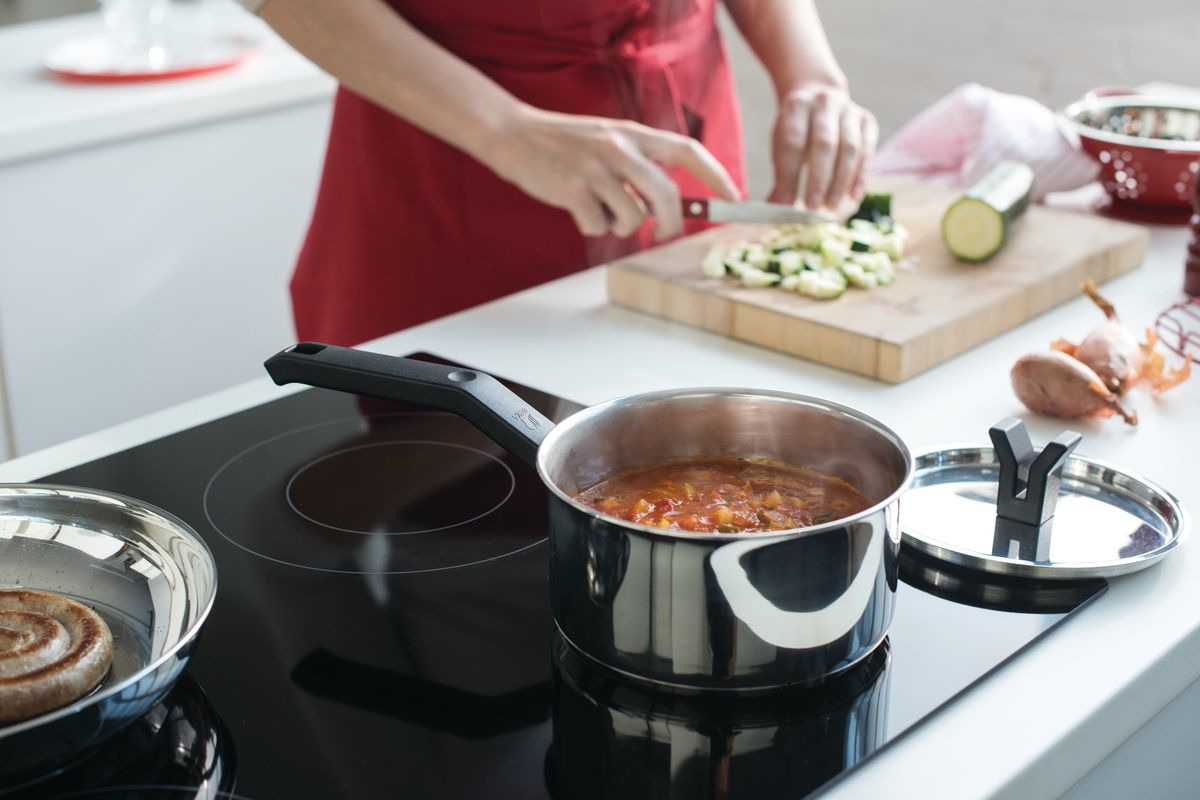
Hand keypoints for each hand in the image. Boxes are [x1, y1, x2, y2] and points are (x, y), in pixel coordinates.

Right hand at [484, 107, 740, 239]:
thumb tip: (663, 207)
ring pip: (632, 218)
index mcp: (634, 133)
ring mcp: (596, 169)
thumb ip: (636, 167)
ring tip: (600, 211)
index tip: (733, 196)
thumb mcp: (608, 142)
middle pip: (667, 195)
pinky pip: (598, 225)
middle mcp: (620, 147)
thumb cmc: (565, 144)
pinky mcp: (573, 189)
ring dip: (619, 226)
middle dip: (671, 224)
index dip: (716, 175)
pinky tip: (575, 209)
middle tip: (662, 233)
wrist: (513, 135)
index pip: (687, 150)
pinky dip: (590, 226)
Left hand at [768, 84, 877, 209]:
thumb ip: (781, 175)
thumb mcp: (782, 145)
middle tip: (812, 207)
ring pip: (849, 148)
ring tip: (831, 205)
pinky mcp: (867, 121)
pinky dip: (860, 176)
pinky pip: (867, 151)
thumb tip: (778, 208)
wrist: (819, 98)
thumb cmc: (797, 131)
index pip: (793, 143)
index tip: (786, 204)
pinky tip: (853, 196)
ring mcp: (849, 110)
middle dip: (818, 179)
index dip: (790, 176)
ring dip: (840, 180)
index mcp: (797, 106)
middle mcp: (825, 103)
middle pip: (824, 144)